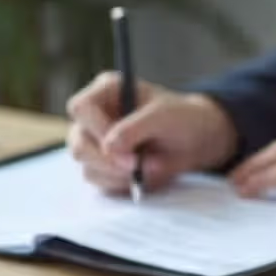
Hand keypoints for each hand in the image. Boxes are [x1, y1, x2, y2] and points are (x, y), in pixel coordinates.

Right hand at [67, 72, 238, 194]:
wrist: (197, 141)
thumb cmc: (182, 118)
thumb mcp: (164, 116)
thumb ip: (135, 128)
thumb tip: (109, 147)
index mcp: (106, 91)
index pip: (81, 108)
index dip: (97, 129)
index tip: (120, 147)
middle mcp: (95, 116)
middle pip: (78, 143)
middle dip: (106, 160)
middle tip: (136, 168)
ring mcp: (96, 143)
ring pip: (86, 166)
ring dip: (118, 175)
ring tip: (151, 167)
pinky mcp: (103, 166)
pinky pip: (100, 182)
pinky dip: (121, 184)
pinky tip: (142, 177)